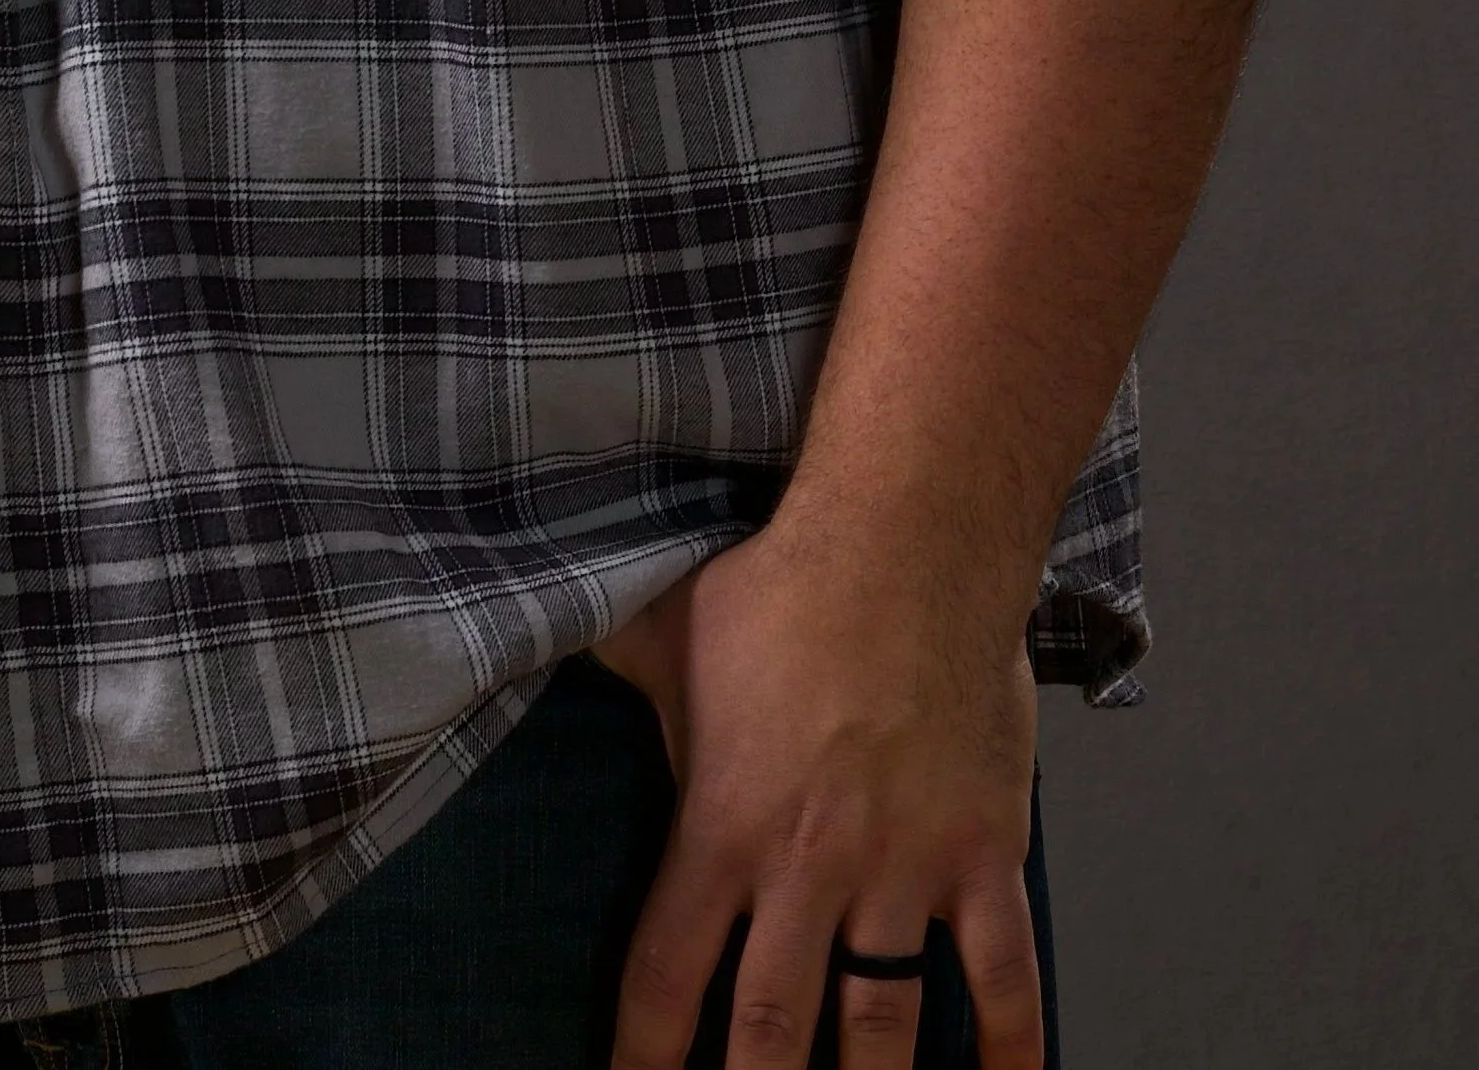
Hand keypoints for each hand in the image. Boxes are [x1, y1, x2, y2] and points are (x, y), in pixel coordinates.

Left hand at [595, 520, 1043, 1067]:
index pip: (665, 972)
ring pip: (883, 1025)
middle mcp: (809, 869)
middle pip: (771, 1028)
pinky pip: (1006, 975)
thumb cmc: (785, 582)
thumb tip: (550, 637)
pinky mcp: (983, 853)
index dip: (645, 1053)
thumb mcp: (670, 625)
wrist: (909, 544)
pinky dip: (1013, 1049)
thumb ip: (621, 668)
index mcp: (723, 825)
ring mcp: (904, 869)